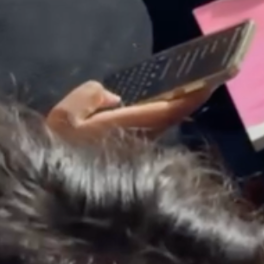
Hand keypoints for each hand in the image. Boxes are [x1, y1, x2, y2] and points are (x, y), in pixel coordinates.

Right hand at [45, 79, 214, 140]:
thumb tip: (114, 97)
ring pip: (163, 123)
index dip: (193, 95)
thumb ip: (88, 97)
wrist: (49, 191)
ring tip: (191, 81)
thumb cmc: (56, 154)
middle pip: (172, 116)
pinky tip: (162, 100)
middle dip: (191, 96)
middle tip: (211, 72)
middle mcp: (138, 140)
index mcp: (126, 128)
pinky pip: (151, 128)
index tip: (214, 80)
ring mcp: (137, 149)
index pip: (170, 111)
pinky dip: (161, 112)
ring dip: (177, 104)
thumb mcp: (63, 119)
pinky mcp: (131, 155)